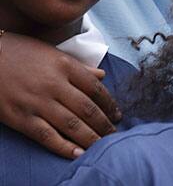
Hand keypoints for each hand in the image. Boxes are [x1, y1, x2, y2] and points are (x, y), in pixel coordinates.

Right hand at [0, 32, 120, 157]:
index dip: (110, 104)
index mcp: (65, 66)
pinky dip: (65, 146)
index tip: (118, 115)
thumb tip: (103, 75)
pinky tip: (78, 153)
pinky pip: (47, 136)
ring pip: (72, 124)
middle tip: (114, 134)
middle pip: (88, 109)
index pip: (96, 89)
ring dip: (91, 137)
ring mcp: (37, 102)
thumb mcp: (53, 53)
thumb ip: (79, 66)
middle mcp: (54, 84)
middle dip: (104, 124)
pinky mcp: (21, 118)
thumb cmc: (20, 53)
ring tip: (102, 146)